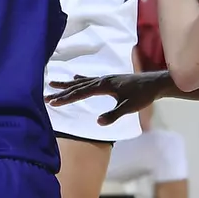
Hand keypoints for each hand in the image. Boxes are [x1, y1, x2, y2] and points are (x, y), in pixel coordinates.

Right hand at [46, 71, 169, 125]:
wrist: (153, 84)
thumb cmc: (142, 96)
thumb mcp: (129, 107)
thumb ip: (113, 115)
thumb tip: (98, 122)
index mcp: (103, 85)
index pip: (80, 92)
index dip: (65, 98)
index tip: (52, 102)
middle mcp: (101, 79)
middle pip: (77, 86)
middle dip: (61, 92)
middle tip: (46, 96)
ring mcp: (104, 78)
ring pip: (81, 81)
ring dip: (67, 84)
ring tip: (53, 82)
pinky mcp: (108, 80)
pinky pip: (88, 79)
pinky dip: (79, 79)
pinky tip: (74, 76)